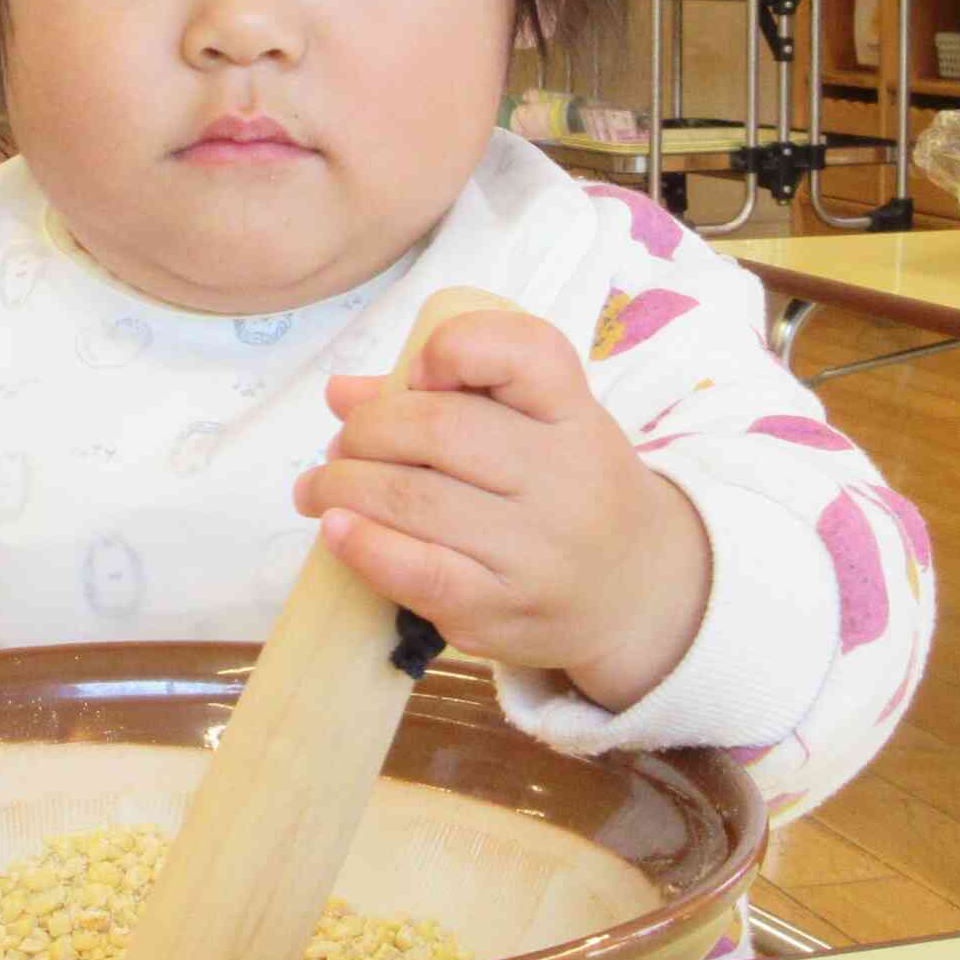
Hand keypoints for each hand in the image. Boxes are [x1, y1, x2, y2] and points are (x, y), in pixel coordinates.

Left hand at [292, 308, 707, 712]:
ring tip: (319, 487)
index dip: (452, 349)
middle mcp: (566, 478)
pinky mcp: (502, 609)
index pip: (524, 351)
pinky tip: (337, 529)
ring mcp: (536, 550)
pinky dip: (362, 545)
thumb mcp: (541, 429)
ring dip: (343, 486)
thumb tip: (341, 393)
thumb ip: (451, 398)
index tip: (418, 374)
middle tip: (342, 443)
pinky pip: (416, 570)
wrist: (641, 597)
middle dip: (367, 431)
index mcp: (576, 415)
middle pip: (440, 428)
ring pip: (414, 498)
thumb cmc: (571, 493)